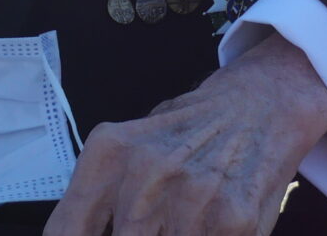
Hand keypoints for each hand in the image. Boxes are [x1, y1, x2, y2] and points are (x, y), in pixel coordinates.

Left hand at [46, 32, 326, 235]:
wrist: (260, 105)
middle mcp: (144, 171)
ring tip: (183, 220)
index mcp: (109, 153)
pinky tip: (210, 226)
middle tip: (154, 226)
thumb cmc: (188, 134)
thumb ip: (97, 199)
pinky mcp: (233, 219)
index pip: (66, 231)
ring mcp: (191, 196)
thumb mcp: (130, 149)